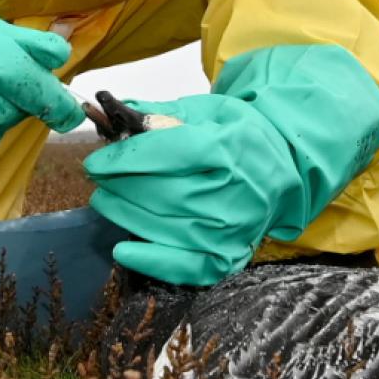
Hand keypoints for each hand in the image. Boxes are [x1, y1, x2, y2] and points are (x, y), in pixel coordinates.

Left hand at [84, 93, 297, 283]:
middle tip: (98, 180)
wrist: (282, 170)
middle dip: (120, 187)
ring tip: (105, 201)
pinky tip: (123, 252)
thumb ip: (161, 115)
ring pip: (166, 228)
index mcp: (228, 149)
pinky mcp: (229, 255)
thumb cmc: (238, 137)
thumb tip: (114, 116)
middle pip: (162, 193)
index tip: (96, 163)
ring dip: (125, 216)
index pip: (167, 155)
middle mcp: (233, 193)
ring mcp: (233, 229)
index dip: (124, 160)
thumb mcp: (208, 112)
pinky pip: (186, 266)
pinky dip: (152, 262)